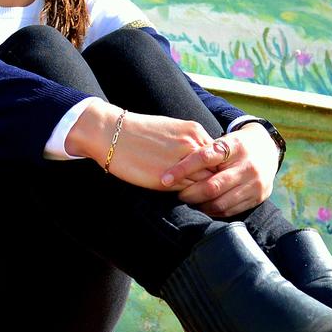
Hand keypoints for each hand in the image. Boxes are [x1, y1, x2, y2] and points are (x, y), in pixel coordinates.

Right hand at [65, 99, 214, 190]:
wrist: (113, 134)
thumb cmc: (139, 132)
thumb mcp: (171, 130)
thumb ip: (189, 143)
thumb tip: (201, 159)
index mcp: (195, 131)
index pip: (219, 155)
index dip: (218, 168)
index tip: (217, 178)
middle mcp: (192, 145)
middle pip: (218, 170)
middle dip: (218, 182)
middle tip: (218, 195)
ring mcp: (181, 162)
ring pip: (206, 184)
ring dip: (206, 193)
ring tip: (207, 202)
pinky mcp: (167, 179)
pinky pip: (188, 193)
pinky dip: (192, 198)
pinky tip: (191, 202)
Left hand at [162, 123, 278, 216]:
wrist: (267, 149)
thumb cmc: (235, 145)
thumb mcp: (223, 141)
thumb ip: (203, 152)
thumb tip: (171, 165)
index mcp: (234, 146)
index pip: (204, 158)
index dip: (182, 169)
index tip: (164, 179)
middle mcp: (247, 165)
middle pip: (212, 186)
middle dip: (190, 193)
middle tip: (178, 194)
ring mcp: (255, 183)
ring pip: (220, 202)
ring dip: (200, 205)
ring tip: (189, 201)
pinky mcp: (259, 197)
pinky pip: (230, 210)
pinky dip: (213, 211)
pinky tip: (203, 206)